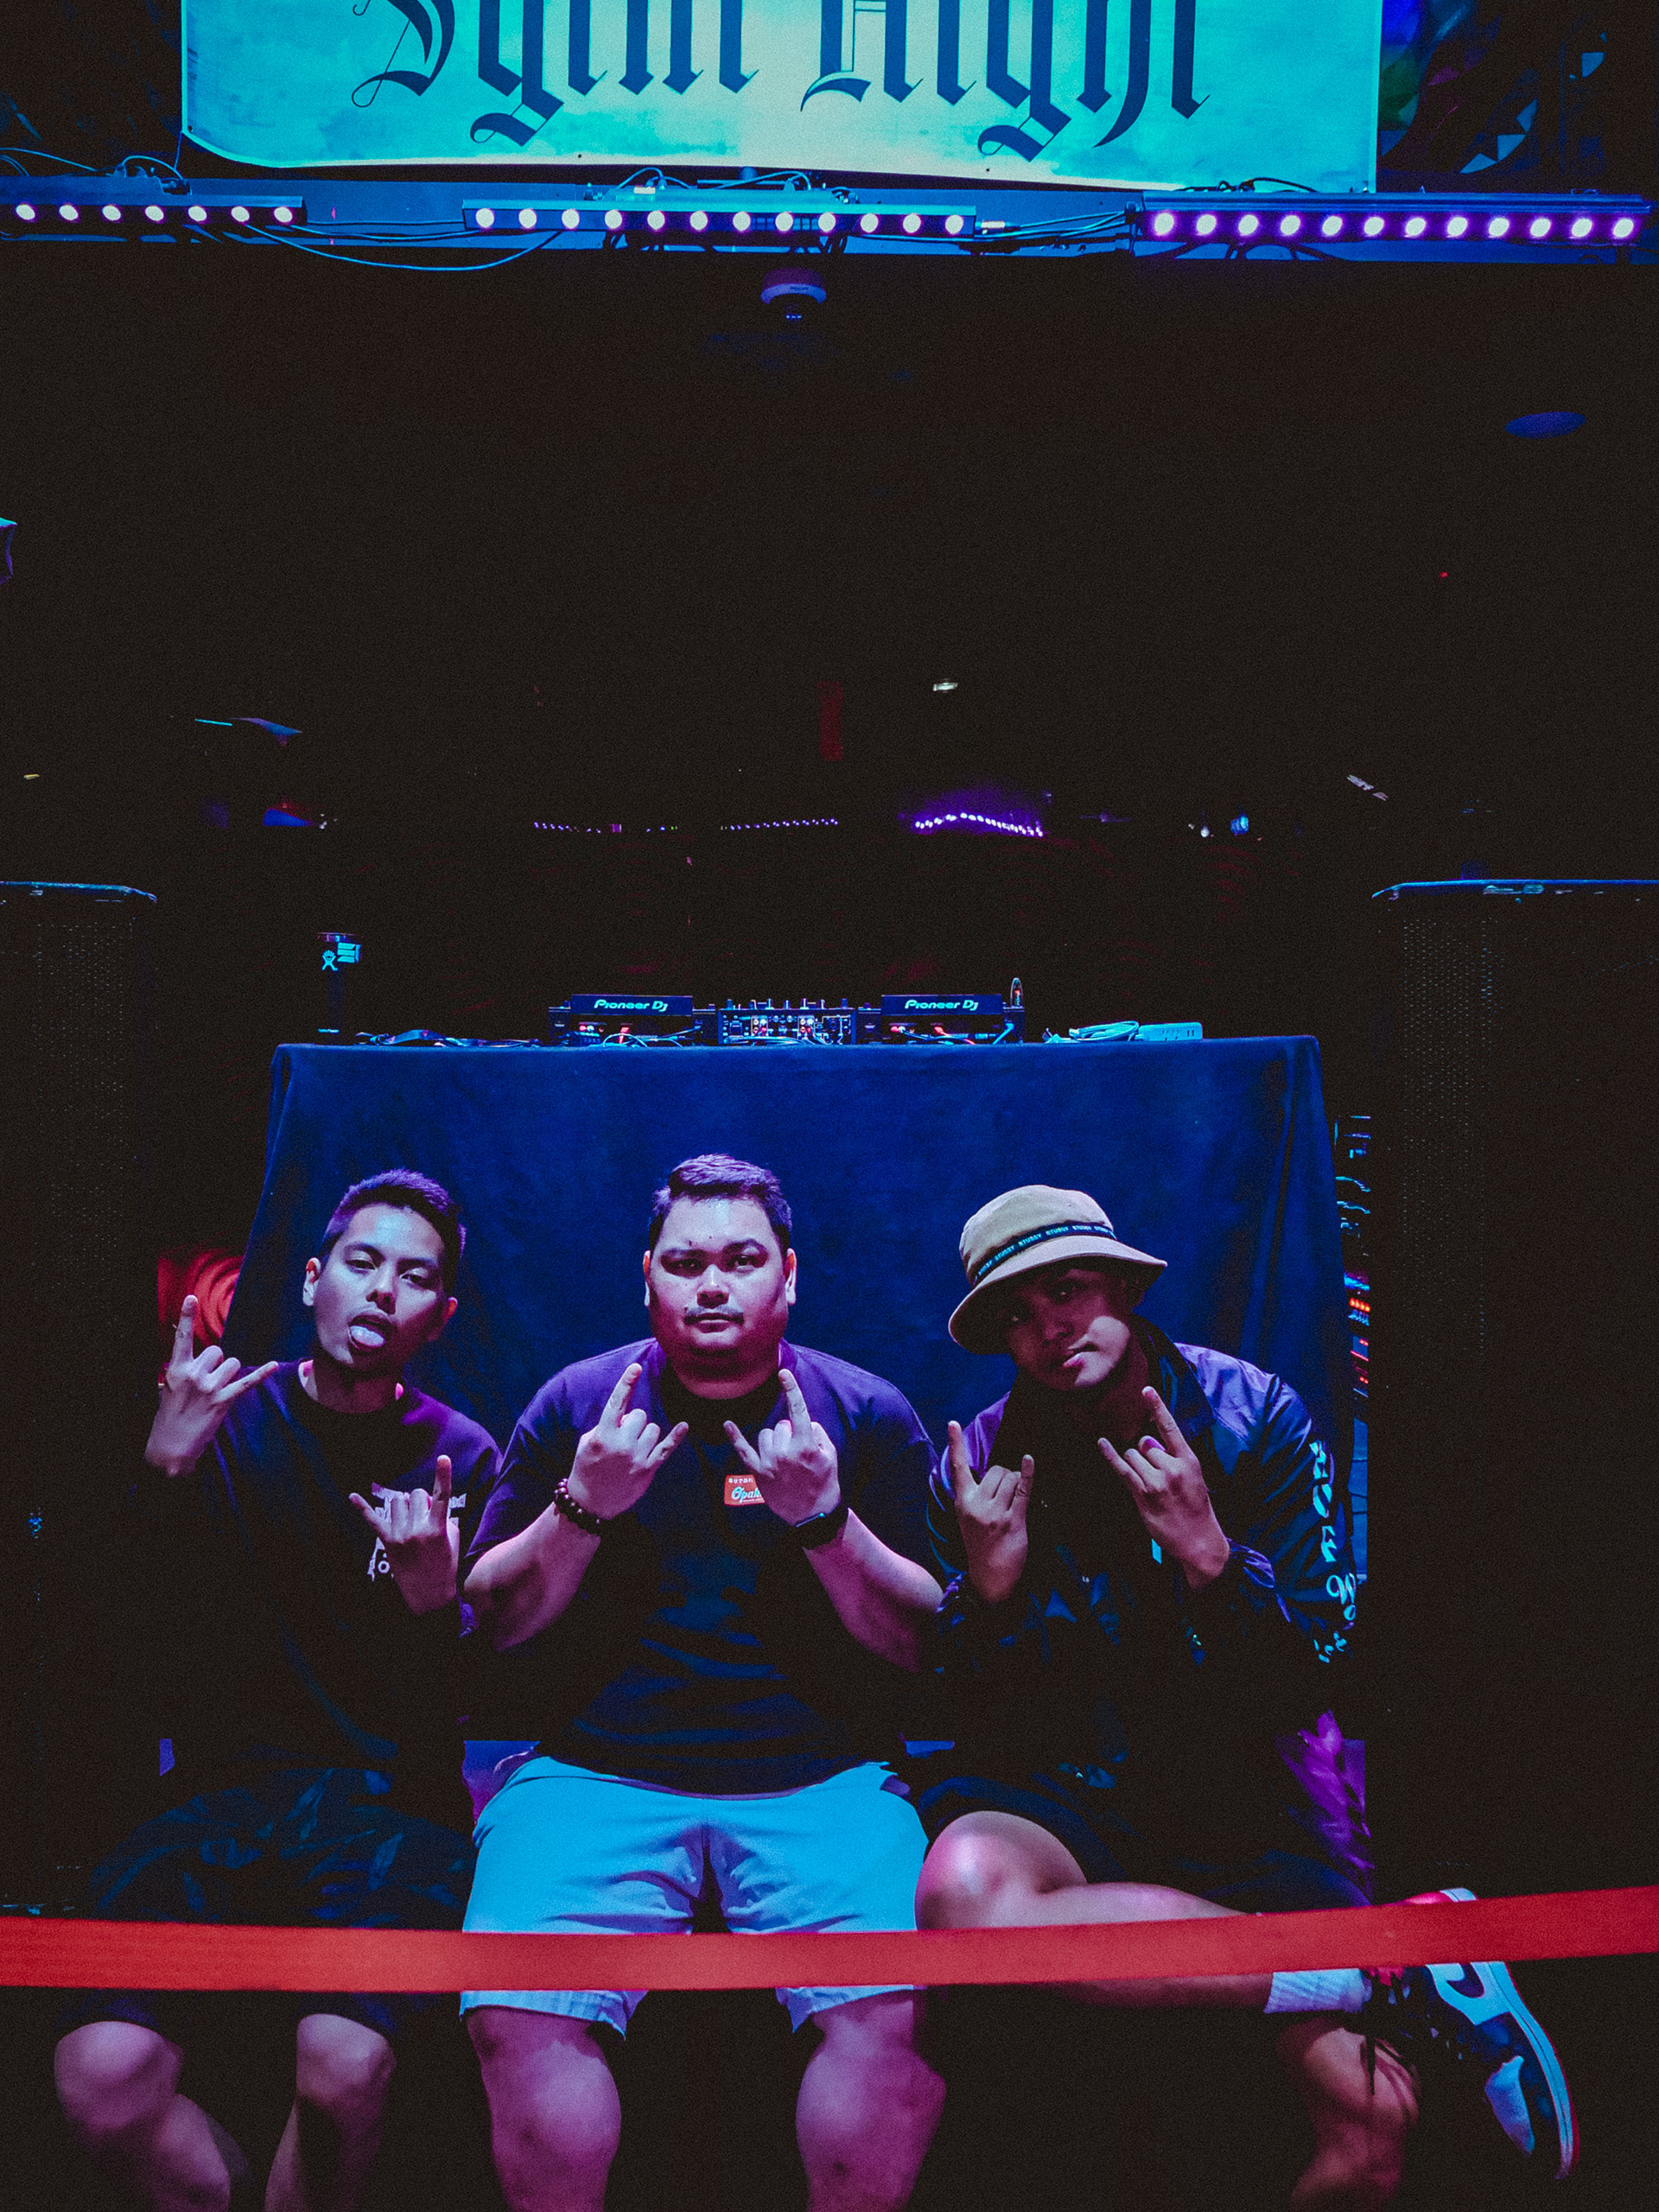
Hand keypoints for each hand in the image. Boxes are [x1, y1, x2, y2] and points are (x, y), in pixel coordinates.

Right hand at [145, 1296, 278, 1475]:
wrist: (170, 1447)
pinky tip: (274, 1365)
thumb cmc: (168, 1417)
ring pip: (232, 1363)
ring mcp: (209, 1388)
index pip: (181, 1338)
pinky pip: (246, 1382)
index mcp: (176, 1370)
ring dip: (229, 1373)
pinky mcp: (223, 1401)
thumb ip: (183, 1370)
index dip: (185, 1317)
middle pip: (216, 1351)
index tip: (190, 1298)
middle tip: (205, 1382)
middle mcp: (193, 1375)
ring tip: (216, 1390)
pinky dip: (262, 1374)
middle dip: (215, 1362)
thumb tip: (200, 1360)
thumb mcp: (168, 1388)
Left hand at [350, 1454, 459, 1614]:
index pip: (442, 1497)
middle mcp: (416, 1530)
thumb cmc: (446, 1565)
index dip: (444, 1475)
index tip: (443, 1458)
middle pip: (416, 1495)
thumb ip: (444, 1517)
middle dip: (421, 1499)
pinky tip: (352, 1496)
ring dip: (405, 1505)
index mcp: (436, 1529)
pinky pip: (373, 1520)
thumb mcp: (453, 1540)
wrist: (430, 1595)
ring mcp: (399, 1536)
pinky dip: (362, 1507)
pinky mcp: (387, 1542)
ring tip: (411, 1520)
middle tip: (425, 1515)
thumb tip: (431, 1504)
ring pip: (398, 1502)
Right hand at [567, 1363, 686, 1520]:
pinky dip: (676, 1437)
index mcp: (603, 1435)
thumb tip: (627, 1415)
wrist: (589, 1503)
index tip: (635, 1367)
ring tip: (632, 1448)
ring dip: (645, 1434)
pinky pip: (666, 1448)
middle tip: (622, 1437)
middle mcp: (622, 1444)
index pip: (617, 1403)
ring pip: (653, 1429)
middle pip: (640, 1415)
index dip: (626, 1383)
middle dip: (633, 1421)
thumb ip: (606, 1425)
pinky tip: (684, 1426)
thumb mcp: (586, 1442)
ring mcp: (637, 1457)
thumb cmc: (586, 1468)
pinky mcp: (648, 1470)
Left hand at [726, 1369, 839, 1527]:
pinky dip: (735, 1437)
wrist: (814, 1514)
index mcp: (805, 1446)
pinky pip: (743, 1450)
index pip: (796, 1410)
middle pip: (781, 1425)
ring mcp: (769, 1463)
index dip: (791, 1389)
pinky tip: (727, 1424)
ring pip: (766, 1434)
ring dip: (775, 1440)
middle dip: (789, 1431)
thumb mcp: (830, 1454)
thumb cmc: (825, 1482)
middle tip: (798, 1450)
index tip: (783, 1373)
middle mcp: (785, 1452)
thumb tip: (802, 1421)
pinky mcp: (758, 1473)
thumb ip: (817, 1432)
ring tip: (785, 1457)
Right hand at [948, 1420, 1032, 1605]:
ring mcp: (994, 1513)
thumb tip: (998, 1472)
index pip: (957, 1468)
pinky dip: (1027, 1473)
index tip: (952, 1422)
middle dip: (1006, 1476)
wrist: (989, 1578)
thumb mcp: (969, 1518)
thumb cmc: (981, 1544)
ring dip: (1018, 1484)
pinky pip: (1023, 1490)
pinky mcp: (1013, 1521)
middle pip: (997, 1470)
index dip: (955, 1444)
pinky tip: (1029, 1461)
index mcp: (963, 1502)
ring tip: (1015, 1504)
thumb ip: (977, 1496)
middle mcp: (976, 1505)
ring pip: (1011, 1478)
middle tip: (1007, 1497)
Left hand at [1098, 1387, 1229, 1587]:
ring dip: (1136, 1465)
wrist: (1199, 1540)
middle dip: (1145, 1454)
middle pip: (1144, 1444)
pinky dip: (1110, 1455)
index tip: (1146, 1390)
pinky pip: (1122, 1469)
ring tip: (1151, 1485)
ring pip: (1133, 1456)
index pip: (1170, 1428)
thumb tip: (1148, 1442)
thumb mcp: (1194, 1477)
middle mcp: (1172, 1468)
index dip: (1157, 1408)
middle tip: (1157, 1475)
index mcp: (1189, 1460)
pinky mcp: (1142, 1495)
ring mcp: (1156, 1482)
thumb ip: (1173, 1457)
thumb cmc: (1196, 1508)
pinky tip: (1102, 1443)